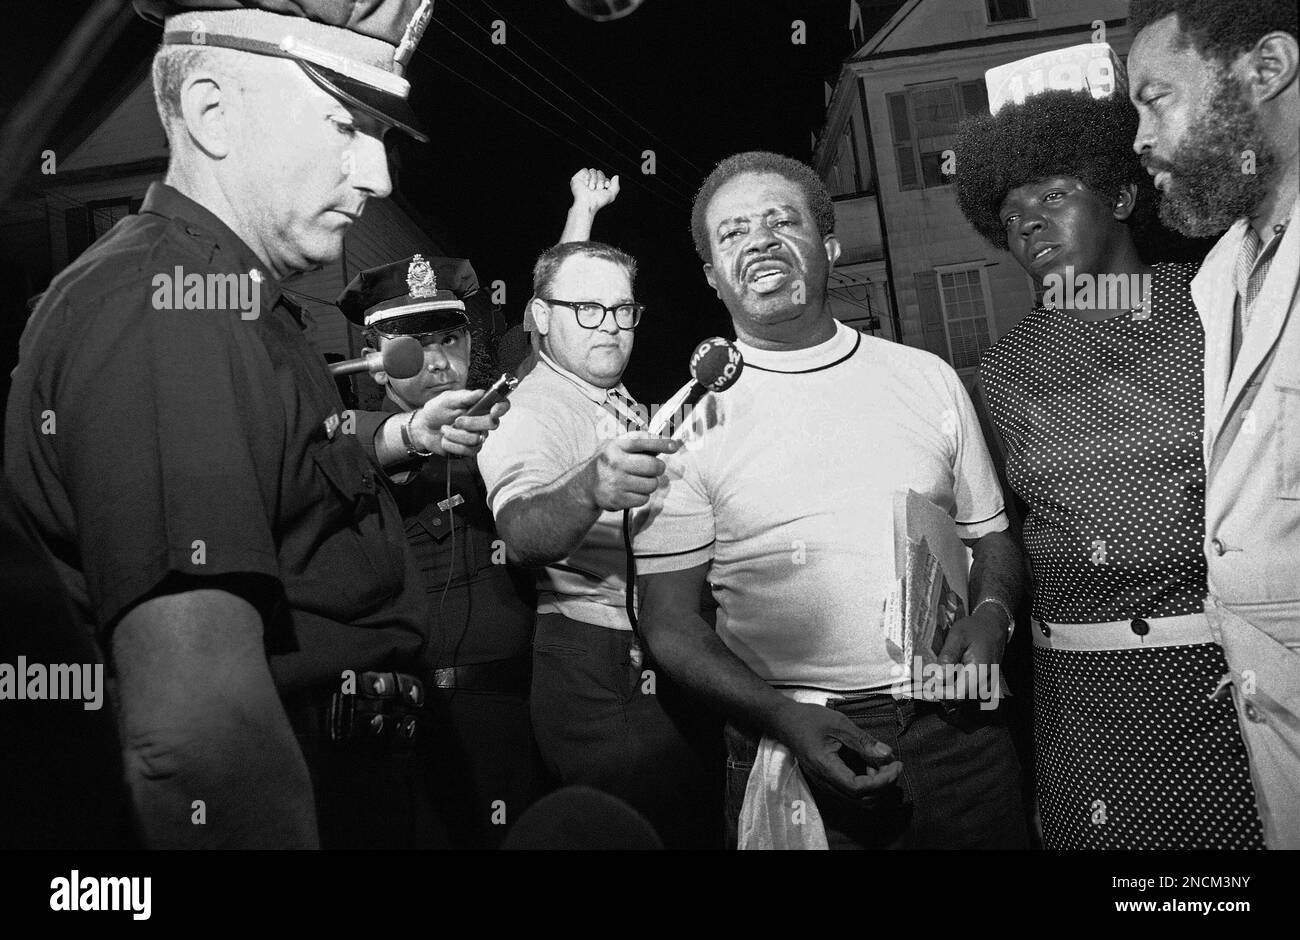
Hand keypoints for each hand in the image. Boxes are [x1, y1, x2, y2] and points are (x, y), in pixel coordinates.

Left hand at [409, 389, 510, 457]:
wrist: (423, 428)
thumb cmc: (436, 410)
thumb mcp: (448, 399)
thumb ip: (465, 396)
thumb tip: (481, 392)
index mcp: (481, 406)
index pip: (501, 405)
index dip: (502, 408)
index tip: (493, 411)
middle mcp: (483, 422)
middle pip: (492, 424)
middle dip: (471, 423)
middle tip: (456, 420)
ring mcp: (478, 436)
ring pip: (476, 439)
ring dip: (455, 434)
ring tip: (445, 429)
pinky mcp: (470, 450)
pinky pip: (467, 450)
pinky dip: (451, 444)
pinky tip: (445, 439)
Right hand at [569, 167, 619, 215]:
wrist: (588, 203)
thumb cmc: (598, 201)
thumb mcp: (611, 195)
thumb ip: (616, 186)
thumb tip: (616, 176)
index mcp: (599, 186)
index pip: (604, 177)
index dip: (606, 180)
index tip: (606, 186)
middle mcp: (592, 182)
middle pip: (599, 172)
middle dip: (600, 180)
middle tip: (598, 188)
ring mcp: (584, 180)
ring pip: (593, 171)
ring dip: (594, 180)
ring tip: (592, 188)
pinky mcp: (578, 178)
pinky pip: (585, 170)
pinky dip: (587, 177)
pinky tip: (586, 184)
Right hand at [585, 432, 678, 510]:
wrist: (588, 486)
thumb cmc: (611, 463)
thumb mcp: (620, 448)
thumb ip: (643, 445)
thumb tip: (672, 443)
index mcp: (616, 446)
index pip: (642, 442)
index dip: (660, 443)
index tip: (674, 446)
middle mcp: (615, 462)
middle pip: (653, 466)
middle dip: (658, 469)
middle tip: (653, 469)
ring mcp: (615, 482)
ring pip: (651, 484)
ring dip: (650, 484)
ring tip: (638, 481)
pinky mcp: (617, 499)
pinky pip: (644, 499)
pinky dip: (642, 496)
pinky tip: (632, 491)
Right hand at [770, 700, 901, 799]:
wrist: (785, 721)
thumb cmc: (809, 719)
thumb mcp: (839, 724)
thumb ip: (863, 741)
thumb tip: (887, 754)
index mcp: (826, 767)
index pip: (860, 788)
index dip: (883, 781)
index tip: (897, 765)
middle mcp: (825, 782)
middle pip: (861, 799)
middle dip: (883, 786)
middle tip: (893, 765)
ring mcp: (825, 784)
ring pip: (857, 799)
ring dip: (876, 786)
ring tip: (882, 763)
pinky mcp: (827, 781)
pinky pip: (851, 791)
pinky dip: (866, 783)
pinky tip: (869, 764)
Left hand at [934, 603, 1008, 698]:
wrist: (993, 625)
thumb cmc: (975, 628)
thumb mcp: (957, 636)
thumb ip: (948, 656)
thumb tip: (939, 677)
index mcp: (979, 670)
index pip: (958, 694)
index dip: (942, 693)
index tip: (929, 686)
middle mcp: (987, 680)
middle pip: (961, 697)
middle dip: (945, 691)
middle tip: (931, 680)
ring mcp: (989, 682)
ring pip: (966, 695)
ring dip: (952, 688)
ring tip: (942, 674)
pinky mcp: (988, 681)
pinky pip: (971, 690)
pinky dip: (960, 685)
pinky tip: (953, 674)